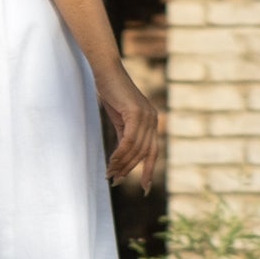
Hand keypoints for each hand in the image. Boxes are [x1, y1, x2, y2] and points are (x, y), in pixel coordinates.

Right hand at [95, 65, 158, 194]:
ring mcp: (146, 115)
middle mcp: (153, 119)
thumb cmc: (111, 93)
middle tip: (115, 181)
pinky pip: (129, 140)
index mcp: (151, 121)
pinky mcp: (136, 112)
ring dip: (122, 164)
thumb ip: (124, 137)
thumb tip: (122, 159)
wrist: (106, 70)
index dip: (149, 171)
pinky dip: (120, 153)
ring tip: (110, 173)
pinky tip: (111, 161)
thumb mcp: (120, 119)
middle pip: (143, 153)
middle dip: (129, 169)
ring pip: (136, 149)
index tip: (146, 188)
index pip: (153, 152)